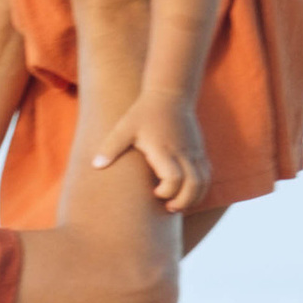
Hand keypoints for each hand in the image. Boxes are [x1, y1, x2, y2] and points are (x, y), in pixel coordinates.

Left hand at [92, 88, 209, 211]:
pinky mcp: (199, 151)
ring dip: (193, 198)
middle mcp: (182, 152)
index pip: (174, 178)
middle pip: (193, 185)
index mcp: (163, 149)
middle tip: (168, 207)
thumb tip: (96, 165)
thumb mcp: (124, 128)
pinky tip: (185, 194)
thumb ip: (111, 147)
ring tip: (177, 205)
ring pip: (203, 182)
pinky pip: (206, 175)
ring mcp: (194, 152)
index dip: (166, 191)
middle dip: (183, 201)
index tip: (154, 192)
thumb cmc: (144, 113)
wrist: (170, 95)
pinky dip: (200, 189)